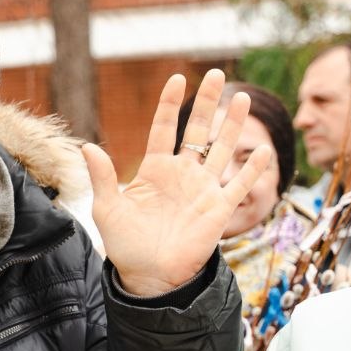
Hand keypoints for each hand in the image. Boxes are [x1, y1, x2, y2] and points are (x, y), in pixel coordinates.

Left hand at [82, 69, 272, 295]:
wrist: (149, 276)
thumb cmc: (125, 244)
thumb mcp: (108, 209)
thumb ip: (103, 178)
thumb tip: (87, 147)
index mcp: (155, 169)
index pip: (165, 128)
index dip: (171, 104)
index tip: (178, 78)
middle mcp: (182, 174)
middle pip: (199, 130)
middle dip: (209, 103)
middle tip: (218, 74)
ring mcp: (203, 189)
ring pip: (223, 149)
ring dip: (233, 125)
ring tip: (244, 98)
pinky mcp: (219, 209)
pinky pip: (239, 185)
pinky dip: (252, 169)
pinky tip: (262, 150)